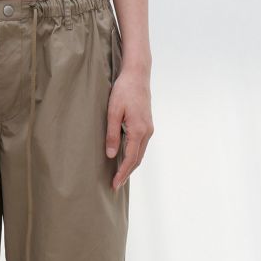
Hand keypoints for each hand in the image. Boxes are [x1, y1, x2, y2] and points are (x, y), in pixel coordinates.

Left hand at [105, 65, 152, 188]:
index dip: (122, 173)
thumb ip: (112, 134)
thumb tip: (111, 155)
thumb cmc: (123, 90)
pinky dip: (134, 155)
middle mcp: (147, 131)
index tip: (115, 184)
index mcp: (139, 130)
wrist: (137, 75)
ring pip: (140, 153)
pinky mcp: (147, 124)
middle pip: (138, 159)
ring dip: (130, 165)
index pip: (130, 158)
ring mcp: (149, 128)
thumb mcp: (113, 112)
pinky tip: (125, 158)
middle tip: (115, 185)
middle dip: (126, 173)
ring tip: (119, 175)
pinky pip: (140, 145)